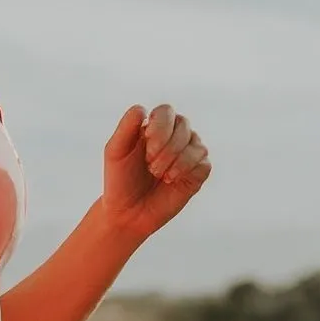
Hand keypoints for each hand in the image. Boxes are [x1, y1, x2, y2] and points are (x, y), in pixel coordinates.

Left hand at [101, 104, 211, 242]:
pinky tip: (171, 180)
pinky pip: (203, 163)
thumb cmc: (119, 180)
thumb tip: (142, 108)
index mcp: (154, 127)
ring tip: (159, 175)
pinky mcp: (197, 174)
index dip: (160, 125)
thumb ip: (126, 127)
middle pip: (183, 124)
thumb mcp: (115, 151)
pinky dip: (187, 170)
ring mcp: (188, 154)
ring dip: (176, 160)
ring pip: (196, 144)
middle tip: (150, 166)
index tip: (147, 143)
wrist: (128, 212)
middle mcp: (174, 136)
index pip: (166, 112)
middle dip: (167, 146)